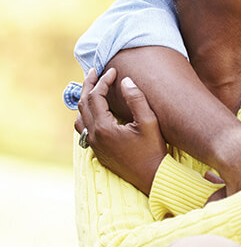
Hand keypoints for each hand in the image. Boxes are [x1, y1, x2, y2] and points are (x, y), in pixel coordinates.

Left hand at [75, 68, 167, 194]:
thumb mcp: (148, 121)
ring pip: (80, 117)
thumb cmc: (153, 149)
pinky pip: (83, 129)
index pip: (95, 96)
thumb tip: (125, 81)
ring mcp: (94, 145)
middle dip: (89, 85)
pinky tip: (95, 110)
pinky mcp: (98, 151)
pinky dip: (86, 114)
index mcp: (104, 128)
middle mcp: (94, 136)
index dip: (103, 81)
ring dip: (85, 100)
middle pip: (83, 104)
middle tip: (95, 70)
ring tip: (92, 88)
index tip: (113, 71)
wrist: (151, 176)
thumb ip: (136, 99)